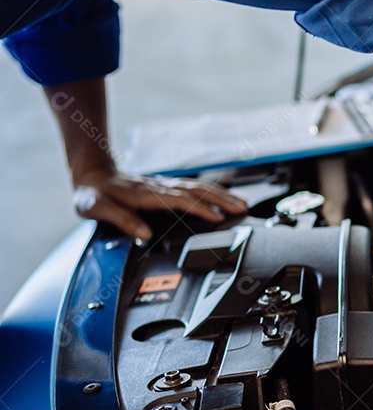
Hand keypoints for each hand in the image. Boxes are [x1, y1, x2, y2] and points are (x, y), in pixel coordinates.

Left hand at [72, 169, 247, 240]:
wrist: (92, 176)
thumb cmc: (94, 194)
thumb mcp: (98, 208)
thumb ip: (122, 220)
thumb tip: (144, 234)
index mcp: (145, 195)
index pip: (179, 200)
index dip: (200, 208)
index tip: (218, 217)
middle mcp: (159, 187)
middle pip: (197, 191)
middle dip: (222, 200)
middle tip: (243, 208)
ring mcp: (165, 185)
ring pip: (199, 188)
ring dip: (222, 195)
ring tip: (242, 203)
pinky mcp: (168, 186)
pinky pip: (196, 187)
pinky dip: (213, 191)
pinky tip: (225, 196)